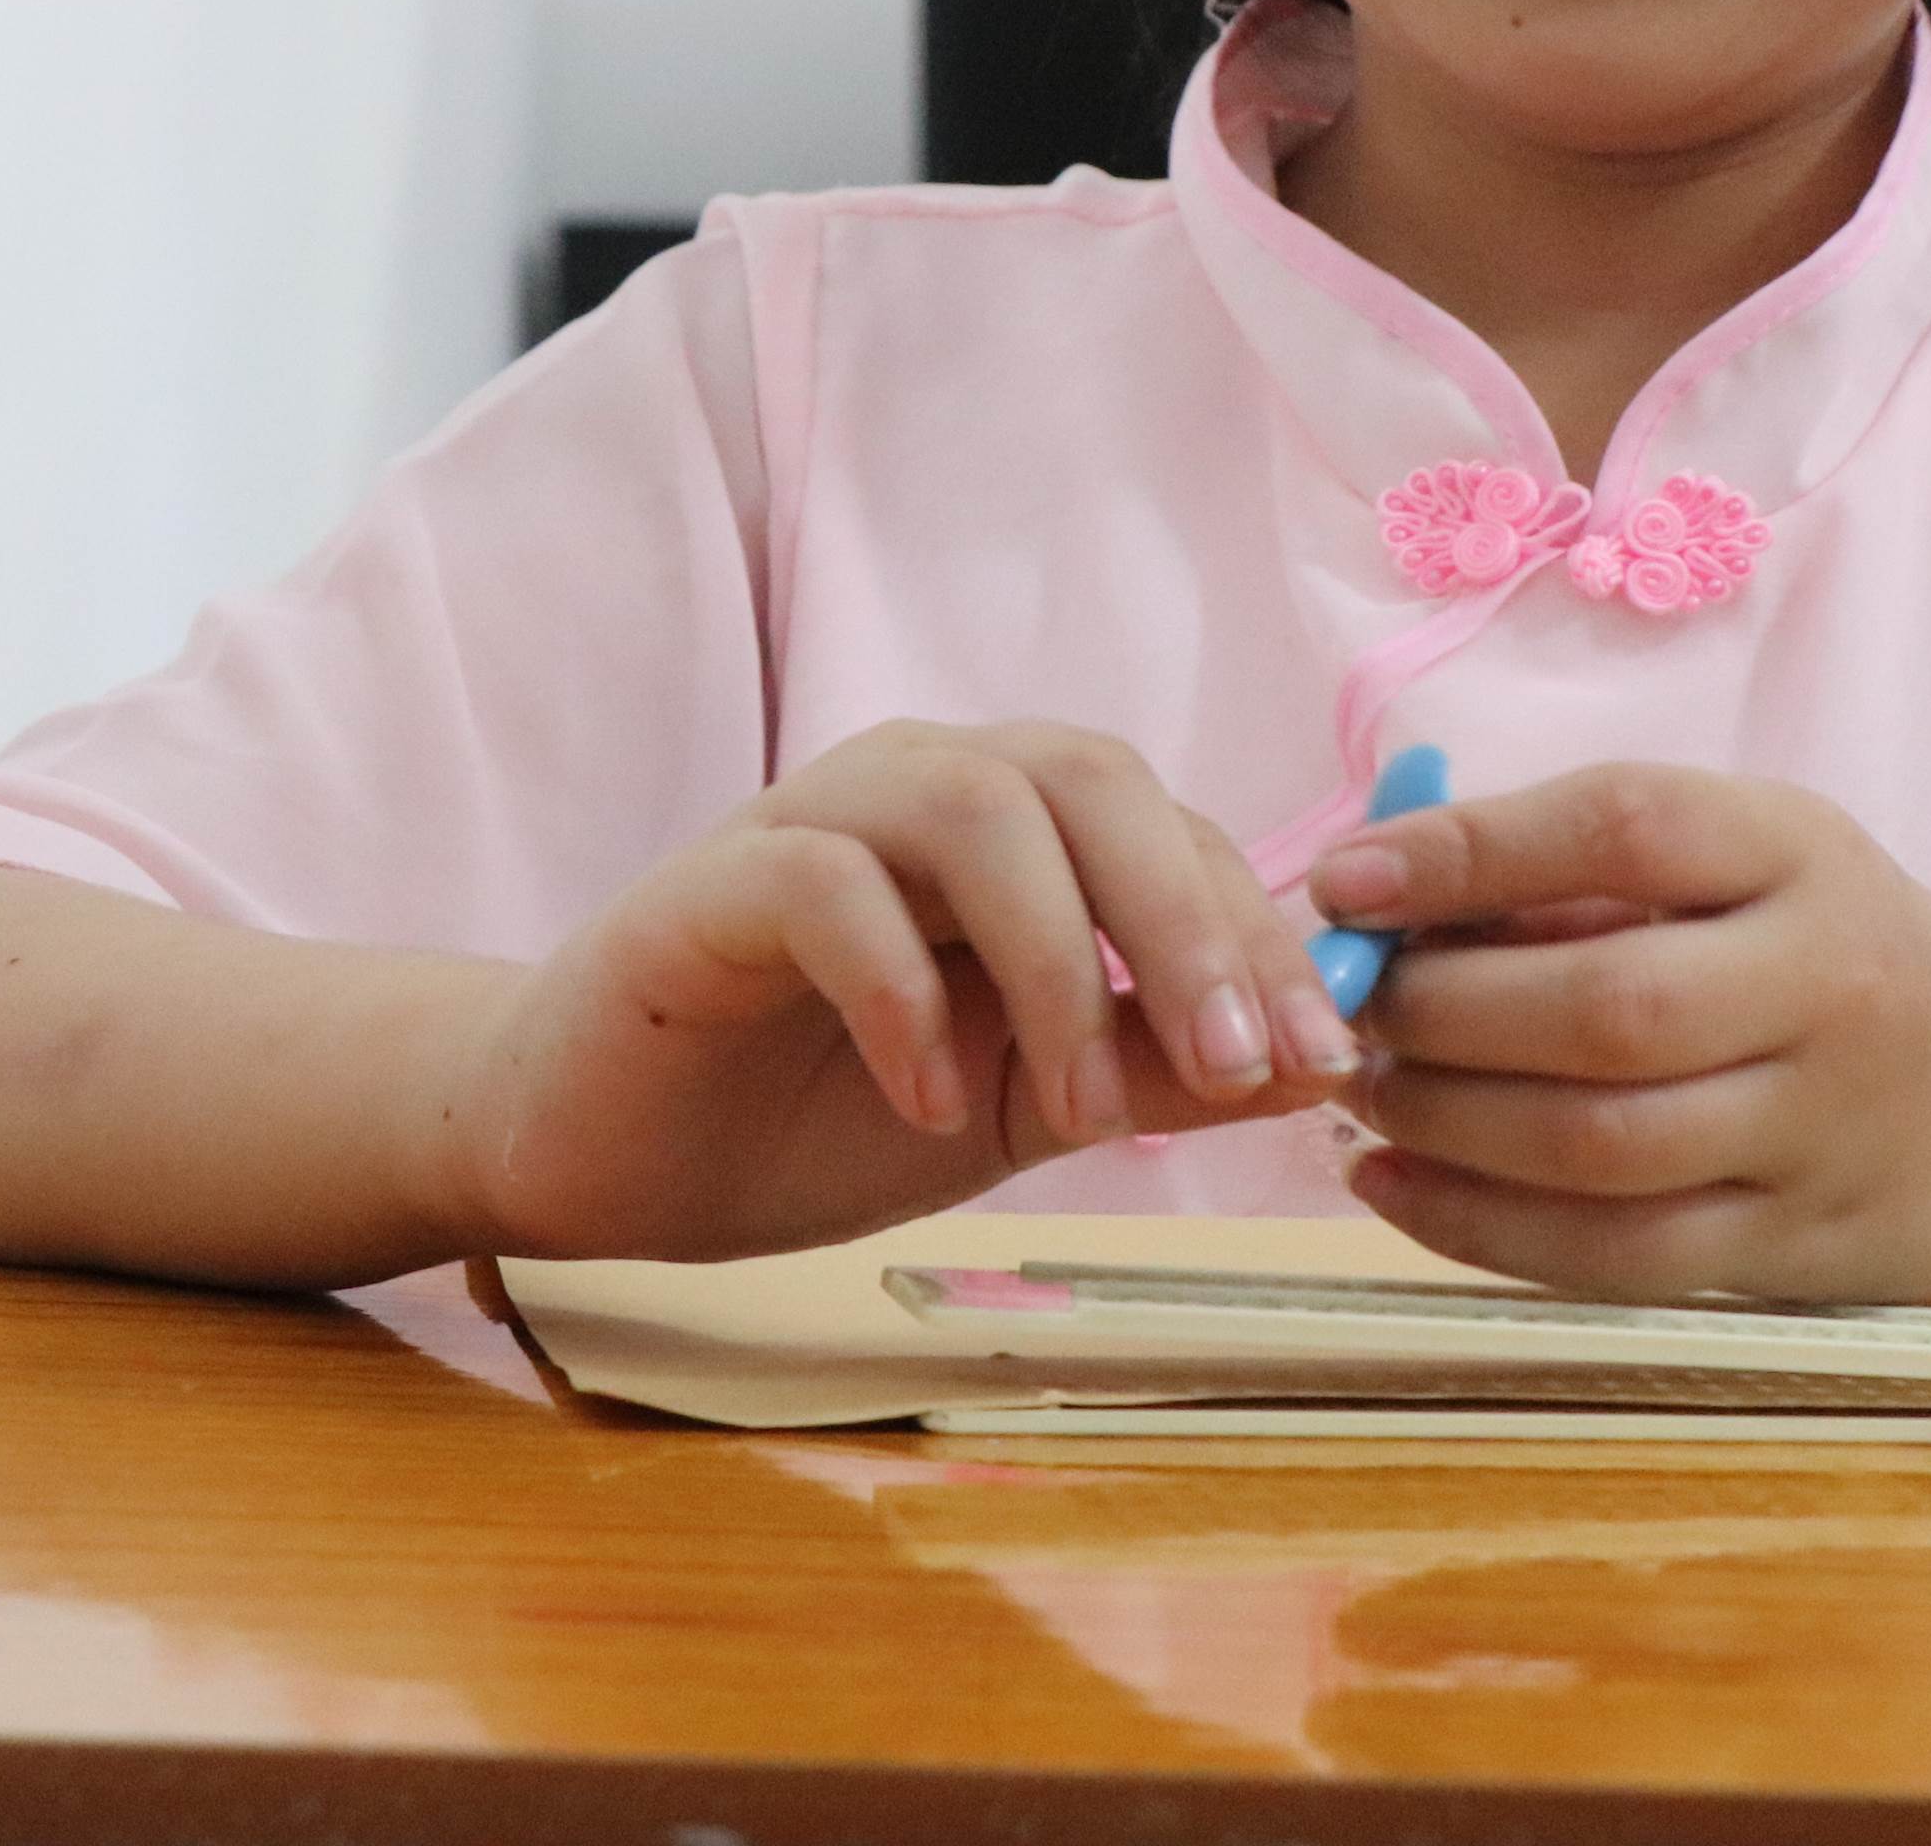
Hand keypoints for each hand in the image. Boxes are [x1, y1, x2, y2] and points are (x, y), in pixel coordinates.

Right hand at [442, 719, 1361, 1260]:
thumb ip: (1151, 1073)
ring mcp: (815, 822)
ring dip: (1059, 960)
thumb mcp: (1019, 1110)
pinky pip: (827, 883)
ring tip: (1083, 1110)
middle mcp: (924, 791)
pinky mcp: (712, 884)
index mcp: (1016, 833)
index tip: (1324, 1059)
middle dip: (1186, 922)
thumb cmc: (816, 1112)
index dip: (1259, 935)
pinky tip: (925, 1101)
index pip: (1169, 834)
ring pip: (976, 805)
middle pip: (1090, 777)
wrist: (607, 1153)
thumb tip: (1313, 1063)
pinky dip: (900, 991)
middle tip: (1235, 1067)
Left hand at [1308, 763, 1930, 1303]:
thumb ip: (1586, 870)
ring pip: (1600, 1147)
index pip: (1630, 829)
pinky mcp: (1791, 1254)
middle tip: (1350, 1008)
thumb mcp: (1751, 860)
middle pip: (1607, 1008)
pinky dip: (1476, 1228)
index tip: (1349, 879)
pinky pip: (1612, 1258)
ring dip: (1444, 1123)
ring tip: (1366, 1091)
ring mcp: (1819, 1135)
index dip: (1472, 851)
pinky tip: (1390, 1187)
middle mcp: (1830, 989)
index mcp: (1805, 854)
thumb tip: (1374, 898)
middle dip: (1440, 1012)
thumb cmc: (1831, 953)